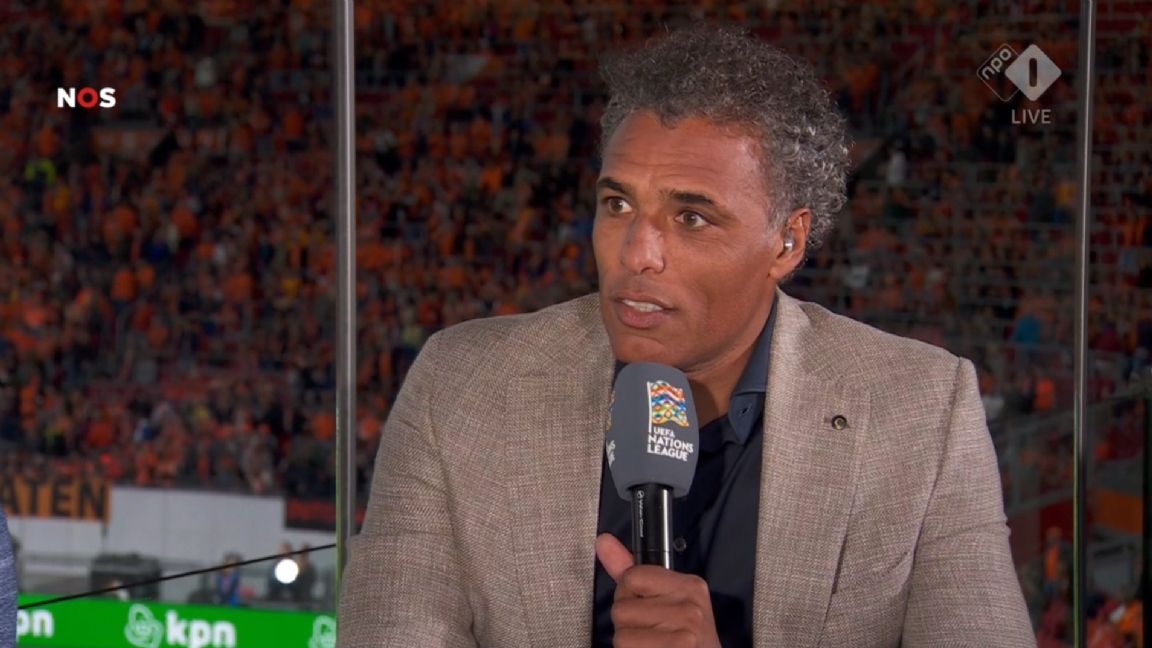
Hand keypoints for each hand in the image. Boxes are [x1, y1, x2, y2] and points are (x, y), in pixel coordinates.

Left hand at [595, 533, 721, 647]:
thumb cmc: (685, 635)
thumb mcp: (666, 599)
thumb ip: (631, 570)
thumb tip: (604, 541)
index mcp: (689, 586)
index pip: (632, 577)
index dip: (628, 595)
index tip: (645, 607)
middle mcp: (690, 608)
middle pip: (621, 609)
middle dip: (627, 624)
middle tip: (650, 632)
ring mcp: (685, 635)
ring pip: (621, 636)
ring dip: (629, 644)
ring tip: (651, 644)